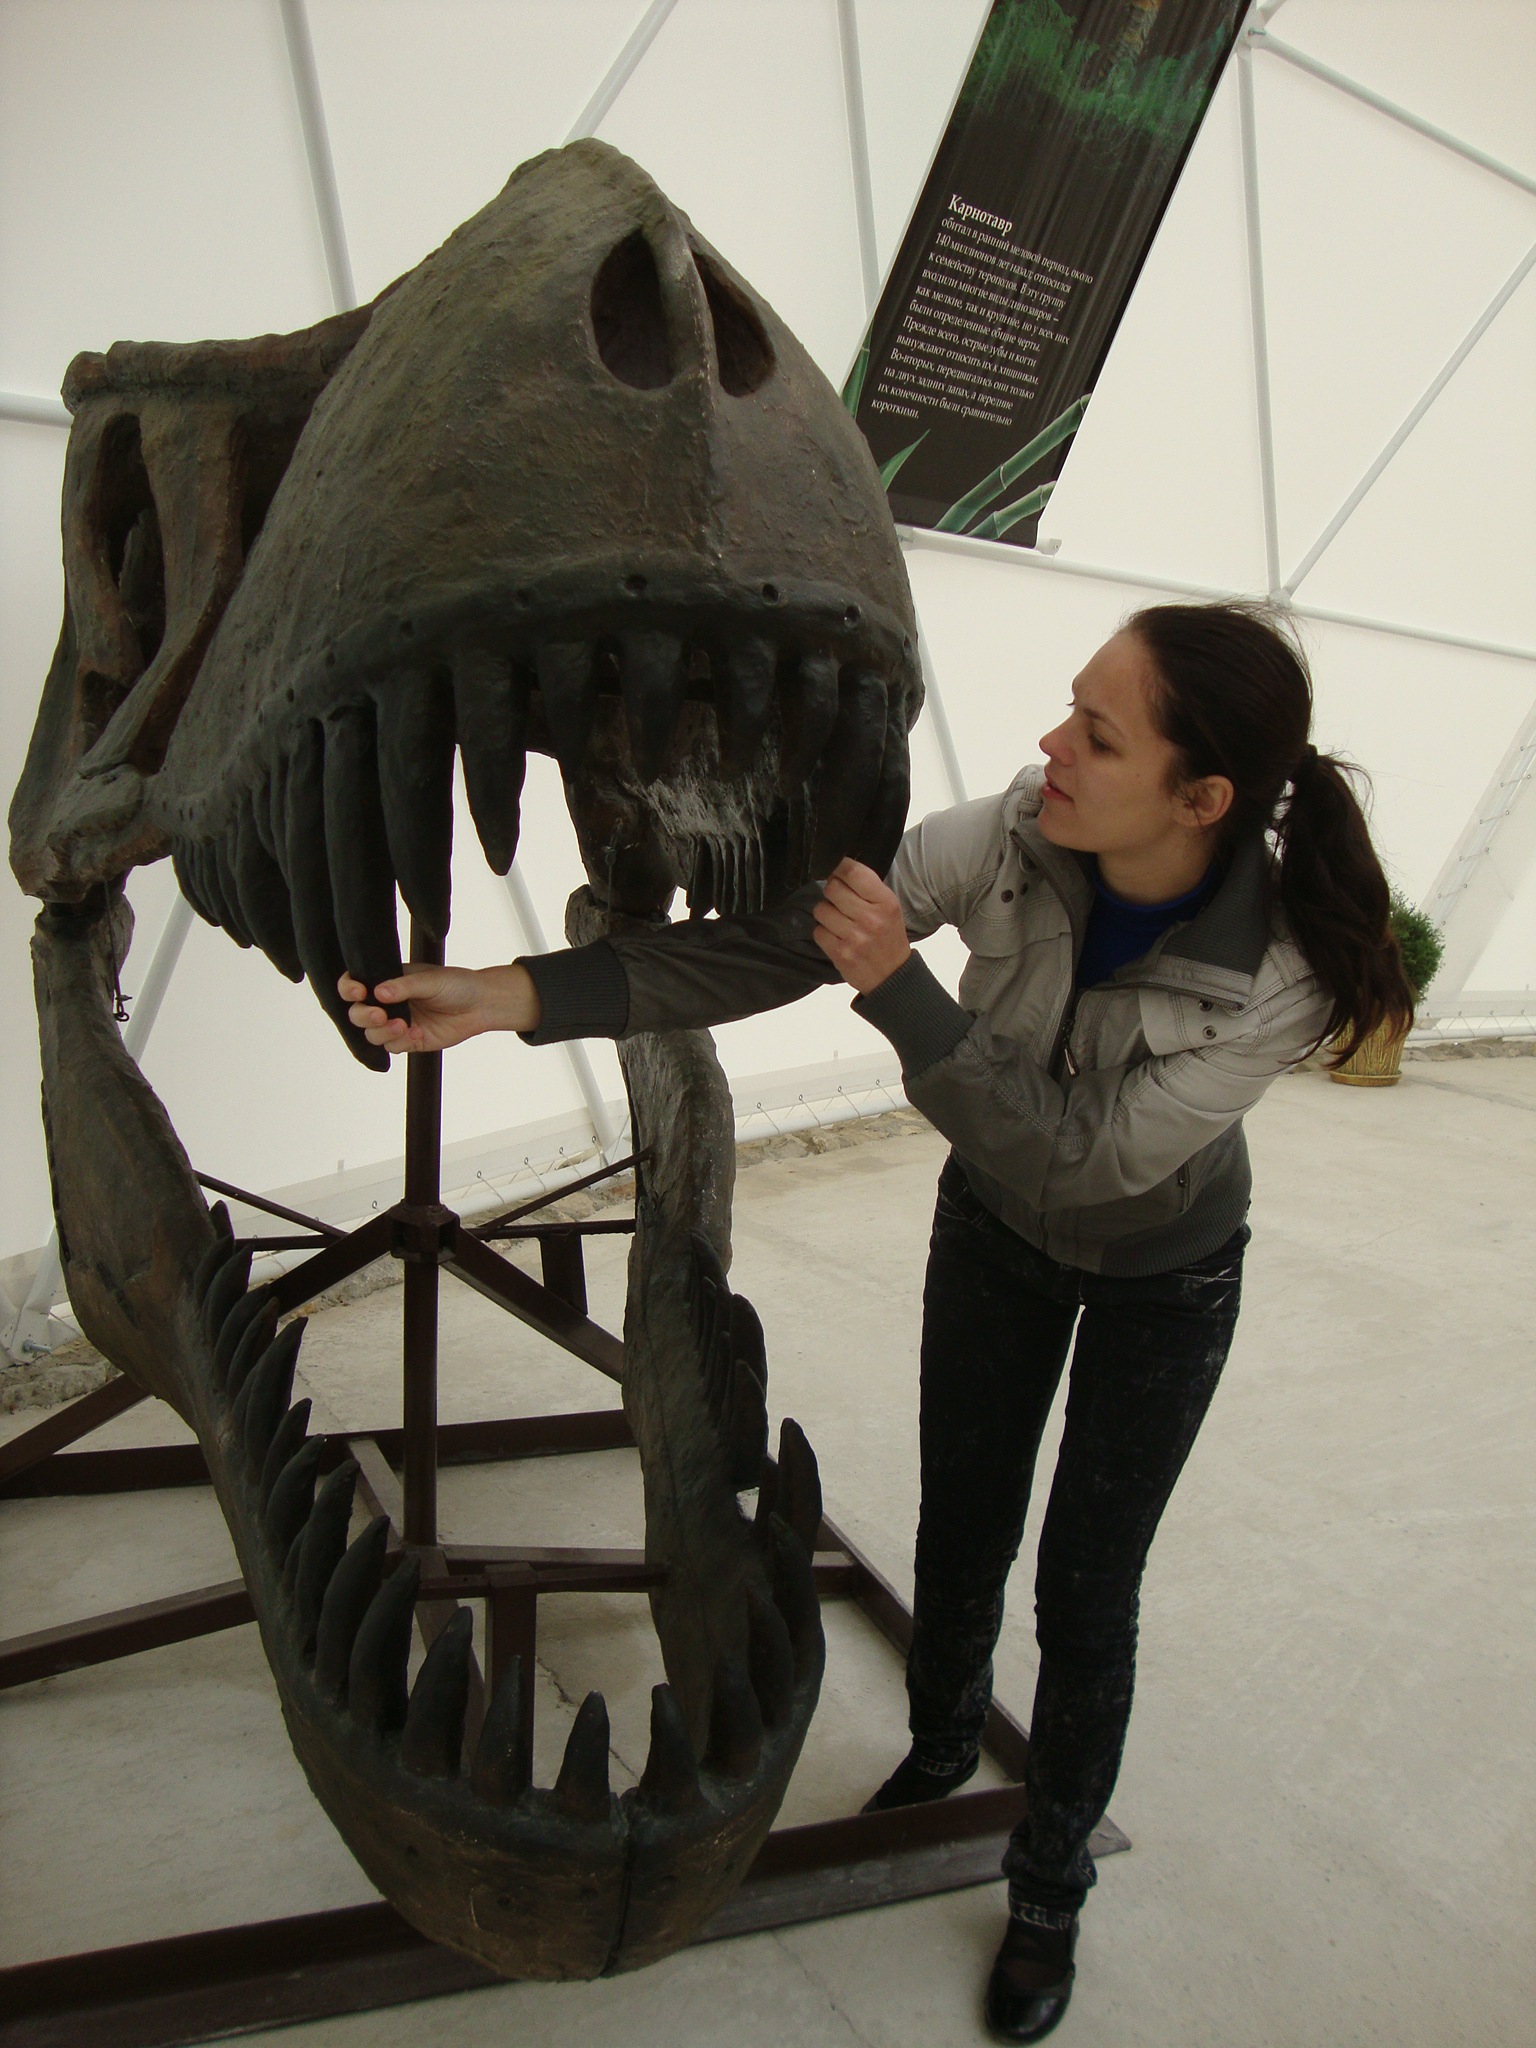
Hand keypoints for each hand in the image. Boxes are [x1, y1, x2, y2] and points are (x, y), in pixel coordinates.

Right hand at [338, 962, 540, 1054]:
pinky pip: (392, 1047)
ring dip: (383, 1032)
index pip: (355, 984)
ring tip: (403, 1025)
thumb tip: (378, 992)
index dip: (349, 989)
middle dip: (364, 1016)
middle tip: (380, 1015)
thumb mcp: (430, 980)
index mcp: (387, 980)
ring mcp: (396, 1022)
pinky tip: (416, 1034)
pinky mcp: (408, 1040)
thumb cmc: (456, 985)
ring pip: (372, 1034)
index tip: (358, 992)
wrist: (480, 1005)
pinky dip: (400, 1042)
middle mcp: (388, 1003)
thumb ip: (404, 986)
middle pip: (358, 1014)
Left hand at [812, 859, 910, 994]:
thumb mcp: (889, 908)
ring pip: (821, 909)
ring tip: (839, 921)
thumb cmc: (888, 937)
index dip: (839, 868)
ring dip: (826, 913)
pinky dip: (824, 933)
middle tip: (839, 900)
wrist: (892, 976)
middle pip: (832, 888)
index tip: (838, 872)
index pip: (853, 873)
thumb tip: (838, 869)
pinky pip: (818, 931)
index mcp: (885, 902)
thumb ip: (868, 888)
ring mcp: (854, 937)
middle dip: (831, 892)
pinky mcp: (840, 954)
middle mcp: (870, 918)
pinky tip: (836, 937)